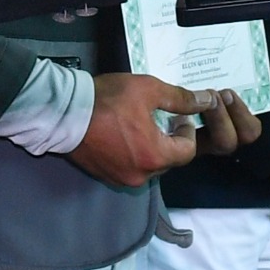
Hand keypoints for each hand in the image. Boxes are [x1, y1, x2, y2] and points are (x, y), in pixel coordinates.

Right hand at [68, 74, 259, 186]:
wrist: (61, 112)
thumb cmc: (108, 99)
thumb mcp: (149, 90)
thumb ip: (181, 99)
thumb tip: (208, 101)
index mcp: (154, 157)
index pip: (187, 151)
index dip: (187, 131)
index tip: (178, 116)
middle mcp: (140, 175)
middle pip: (169, 160)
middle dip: (170, 140)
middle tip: (161, 117)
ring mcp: (120, 178)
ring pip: (149, 165)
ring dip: (151, 147)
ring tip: (141, 124)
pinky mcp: (104, 175)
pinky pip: (129, 167)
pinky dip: (133, 153)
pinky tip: (124, 134)